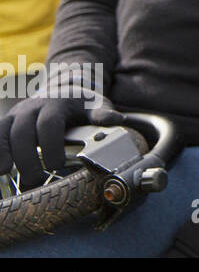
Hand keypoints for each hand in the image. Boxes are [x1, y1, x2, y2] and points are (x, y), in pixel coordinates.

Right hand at [0, 83, 122, 188]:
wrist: (62, 90)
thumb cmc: (80, 104)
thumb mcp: (95, 105)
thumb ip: (102, 114)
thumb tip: (115, 119)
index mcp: (56, 104)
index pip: (49, 125)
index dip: (50, 146)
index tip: (56, 166)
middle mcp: (31, 108)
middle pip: (22, 132)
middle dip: (26, 158)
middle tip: (34, 181)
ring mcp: (15, 115)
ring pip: (2, 133)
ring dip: (1, 154)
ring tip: (4, 174)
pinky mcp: (5, 123)